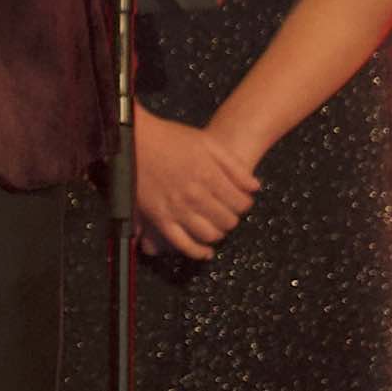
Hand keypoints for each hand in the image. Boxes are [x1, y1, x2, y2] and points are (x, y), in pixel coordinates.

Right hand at [131, 111, 261, 259]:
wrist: (136, 139)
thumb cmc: (171, 138)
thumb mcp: (207, 143)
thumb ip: (233, 166)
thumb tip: (255, 187)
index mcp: (209, 176)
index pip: (240, 204)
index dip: (245, 204)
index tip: (240, 201)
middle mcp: (195, 196)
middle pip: (227, 221)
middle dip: (232, 218)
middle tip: (226, 212)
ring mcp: (176, 209)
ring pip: (209, 234)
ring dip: (218, 233)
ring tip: (216, 225)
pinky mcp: (160, 218)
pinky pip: (182, 244)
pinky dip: (197, 252)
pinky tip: (205, 251)